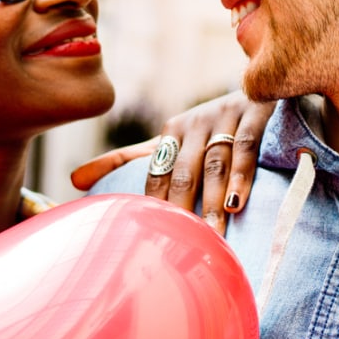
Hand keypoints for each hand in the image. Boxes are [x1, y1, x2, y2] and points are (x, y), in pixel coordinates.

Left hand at [70, 92, 276, 233]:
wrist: (264, 92)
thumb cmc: (212, 129)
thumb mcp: (172, 142)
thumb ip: (127, 161)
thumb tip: (73, 180)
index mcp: (172, 130)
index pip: (155, 172)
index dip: (152, 203)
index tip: (146, 239)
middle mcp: (195, 122)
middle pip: (182, 170)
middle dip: (179, 207)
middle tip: (178, 245)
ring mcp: (226, 116)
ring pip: (214, 163)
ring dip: (211, 200)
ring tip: (211, 235)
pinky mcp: (257, 114)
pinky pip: (245, 148)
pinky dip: (241, 177)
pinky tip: (235, 205)